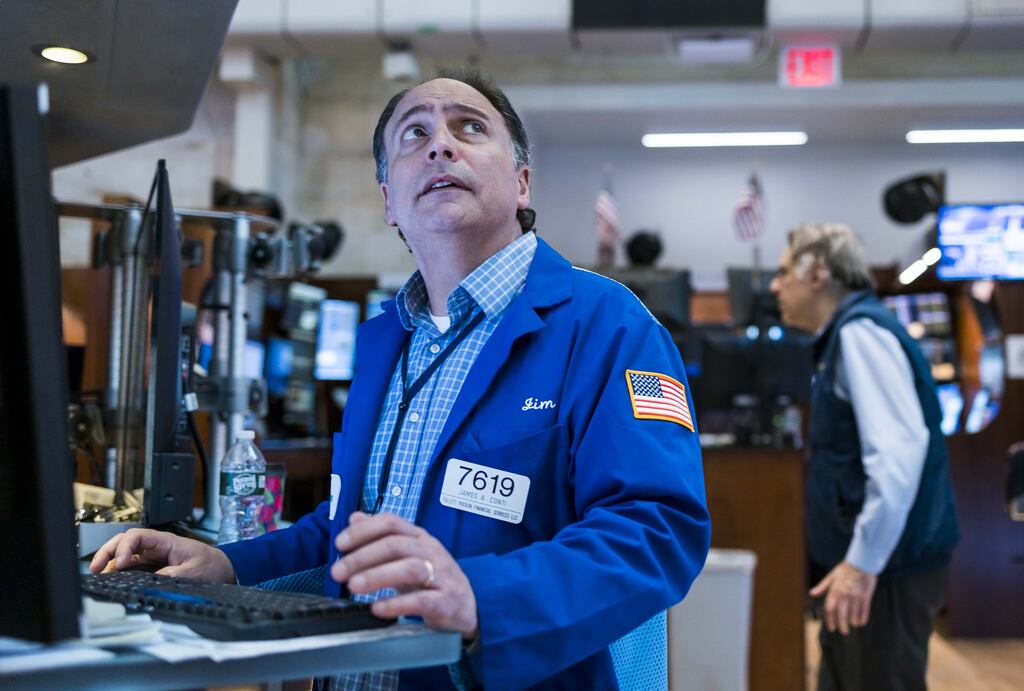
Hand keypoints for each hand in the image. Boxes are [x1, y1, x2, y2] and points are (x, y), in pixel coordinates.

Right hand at [88, 528, 235, 582]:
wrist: (221, 568)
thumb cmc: (210, 566)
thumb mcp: (194, 572)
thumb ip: (173, 576)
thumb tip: (152, 582)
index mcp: (166, 541)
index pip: (138, 536)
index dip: (125, 547)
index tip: (120, 563)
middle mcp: (156, 546)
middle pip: (125, 541)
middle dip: (108, 551)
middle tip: (95, 568)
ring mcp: (152, 555)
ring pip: (124, 551)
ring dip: (109, 560)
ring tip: (98, 574)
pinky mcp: (151, 565)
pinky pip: (130, 563)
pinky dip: (117, 569)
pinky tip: (110, 577)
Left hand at [331, 512, 477, 639]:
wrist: (466, 607)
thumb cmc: (431, 579)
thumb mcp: (407, 555)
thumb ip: (381, 536)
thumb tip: (355, 517)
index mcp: (419, 537)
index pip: (391, 522)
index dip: (364, 530)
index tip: (339, 544)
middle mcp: (431, 551)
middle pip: (395, 545)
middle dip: (362, 557)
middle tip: (337, 572)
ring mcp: (441, 575)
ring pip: (409, 568)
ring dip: (377, 576)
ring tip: (353, 586)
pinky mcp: (445, 601)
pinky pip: (421, 600)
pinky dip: (396, 604)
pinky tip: (377, 608)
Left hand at [809, 560, 876, 635]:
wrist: (861, 562)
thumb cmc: (845, 569)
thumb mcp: (831, 576)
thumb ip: (822, 586)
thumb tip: (811, 593)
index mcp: (835, 591)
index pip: (830, 609)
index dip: (830, 620)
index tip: (832, 628)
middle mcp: (844, 595)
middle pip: (842, 615)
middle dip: (842, 626)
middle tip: (844, 632)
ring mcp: (856, 596)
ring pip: (854, 614)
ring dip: (853, 622)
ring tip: (853, 626)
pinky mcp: (866, 596)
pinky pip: (864, 610)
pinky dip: (863, 618)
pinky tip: (862, 622)